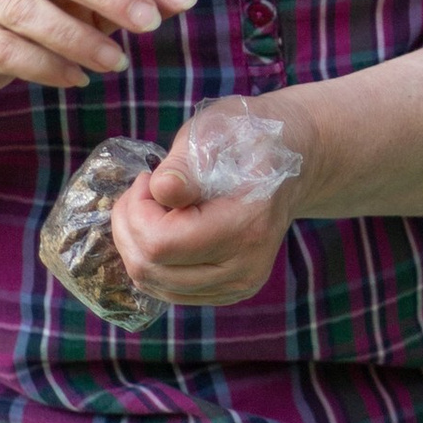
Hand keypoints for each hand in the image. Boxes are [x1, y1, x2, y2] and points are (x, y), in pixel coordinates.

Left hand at [109, 98, 313, 308]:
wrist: (293, 161)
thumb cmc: (249, 138)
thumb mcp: (217, 130)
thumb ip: (185, 164)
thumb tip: (161, 191)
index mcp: (247, 225)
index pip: (160, 244)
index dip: (136, 211)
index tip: (147, 178)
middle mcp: (245, 267)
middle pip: (150, 268)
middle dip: (129, 225)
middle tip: (142, 189)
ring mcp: (238, 286)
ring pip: (152, 283)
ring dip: (136, 243)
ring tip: (153, 207)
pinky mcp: (227, 292)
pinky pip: (166, 289)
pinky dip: (151, 260)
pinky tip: (163, 228)